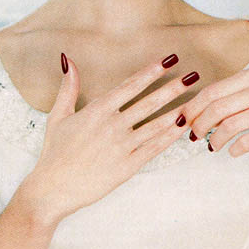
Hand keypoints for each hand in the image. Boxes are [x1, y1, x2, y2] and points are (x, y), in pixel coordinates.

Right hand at [25, 54, 198, 223]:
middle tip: (193, 75)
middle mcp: (112, 126)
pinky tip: (182, 127)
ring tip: (196, 101)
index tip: (169, 60)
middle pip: (149, 103)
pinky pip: (153, 149)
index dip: (151, 72)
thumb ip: (68, 88)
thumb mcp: (58, 116)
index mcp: (96, 111)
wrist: (52, 188)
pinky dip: (169, 137)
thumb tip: (68, 60)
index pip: (130, 86)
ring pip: (155, 125)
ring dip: (177, 111)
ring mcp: (121, 147)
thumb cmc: (54, 152)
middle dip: (173, 88)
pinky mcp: (126, 166)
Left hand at [181, 66, 248, 156]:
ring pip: (230, 126)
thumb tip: (194, 109)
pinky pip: (247, 141)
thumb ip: (231, 94)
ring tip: (211, 146)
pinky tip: (231, 151)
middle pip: (218, 108)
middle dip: (199, 124)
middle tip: (192, 135)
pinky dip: (234, 149)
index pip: (213, 91)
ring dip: (214, 139)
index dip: (193, 107)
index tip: (183, 119)